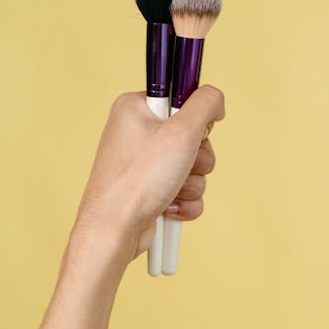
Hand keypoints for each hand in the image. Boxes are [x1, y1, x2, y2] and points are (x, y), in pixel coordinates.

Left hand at [71, 86, 224, 271]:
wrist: (113, 231)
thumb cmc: (139, 180)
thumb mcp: (181, 131)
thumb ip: (205, 104)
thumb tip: (215, 100)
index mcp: (136, 108)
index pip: (182, 97)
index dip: (195, 118)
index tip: (192, 131)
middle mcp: (137, 132)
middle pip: (194, 135)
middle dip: (197, 157)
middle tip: (182, 164)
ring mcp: (144, 163)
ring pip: (193, 165)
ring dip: (192, 182)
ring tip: (171, 191)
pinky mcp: (150, 188)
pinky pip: (185, 189)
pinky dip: (184, 201)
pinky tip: (169, 208)